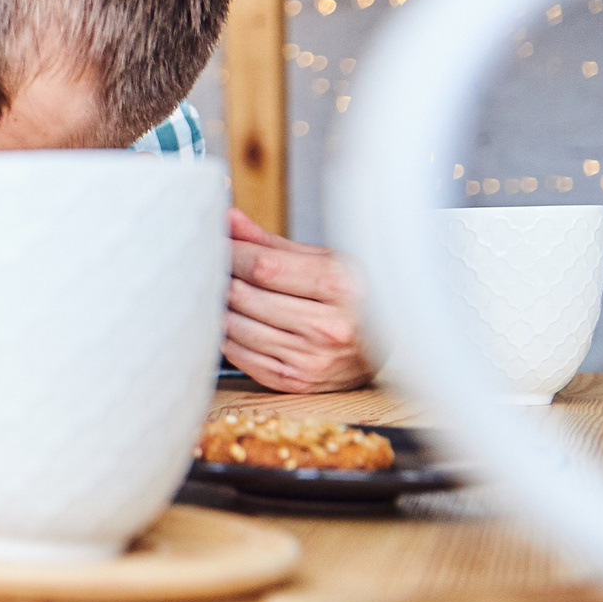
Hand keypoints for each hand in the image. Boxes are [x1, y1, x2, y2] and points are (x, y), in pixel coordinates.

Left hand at [222, 208, 374, 393]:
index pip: (264, 266)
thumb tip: (228, 220)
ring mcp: (311, 358)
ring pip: (235, 327)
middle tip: (214, 268)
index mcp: (341, 287)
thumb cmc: (354, 299)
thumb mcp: (326, 262)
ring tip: (224, 295)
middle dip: (222, 278)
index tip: (218, 244)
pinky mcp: (295, 381)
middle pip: (244, 296)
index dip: (232, 252)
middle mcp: (328, 326)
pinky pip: (240, 356)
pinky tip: (234, 323)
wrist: (387, 350)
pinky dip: (227, 337)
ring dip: (220, 308)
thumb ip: (272, 245)